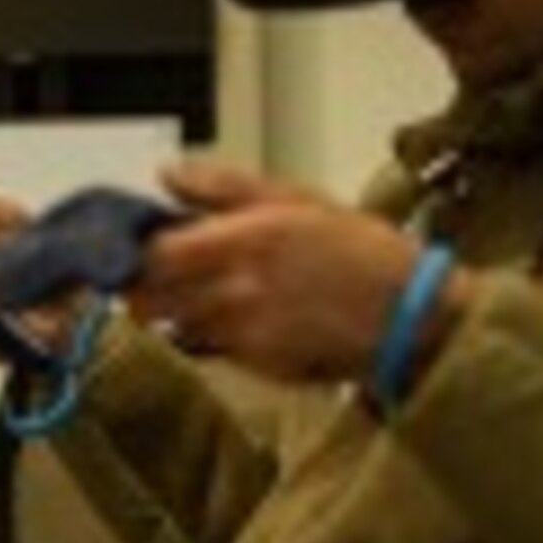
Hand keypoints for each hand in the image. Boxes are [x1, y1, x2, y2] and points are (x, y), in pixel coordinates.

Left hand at [135, 161, 474, 383]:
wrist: (411, 316)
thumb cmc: (359, 249)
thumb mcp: (295, 198)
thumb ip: (222, 187)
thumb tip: (167, 174)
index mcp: (242, 242)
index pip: (153, 255)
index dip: (131, 251)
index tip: (130, 244)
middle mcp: (234, 292)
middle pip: (149, 299)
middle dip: (139, 287)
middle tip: (148, 273)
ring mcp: (243, 335)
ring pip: (174, 327)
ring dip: (171, 312)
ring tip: (198, 292)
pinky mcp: (257, 367)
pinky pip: (211, 349)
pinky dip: (207, 335)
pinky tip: (236, 317)